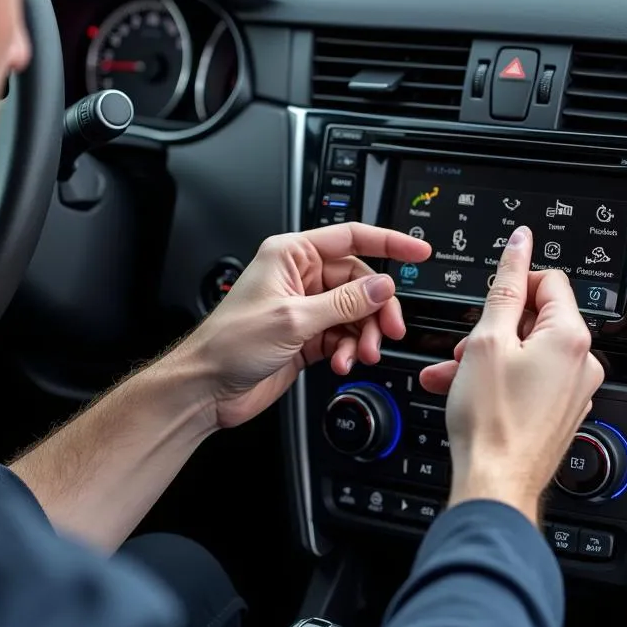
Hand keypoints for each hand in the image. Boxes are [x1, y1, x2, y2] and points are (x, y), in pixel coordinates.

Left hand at [184, 224, 430, 429]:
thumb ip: (344, 302)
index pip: (351, 238)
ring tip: (362, 354)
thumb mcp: (293, 318)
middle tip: (390, 330)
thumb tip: (383, 287)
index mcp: (291, 255)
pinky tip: (343, 362)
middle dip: (378, 308)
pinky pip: (346, 336)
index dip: (389, 243)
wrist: (207, 388)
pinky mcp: (308, 336)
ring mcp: (306, 308)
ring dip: (365, 335)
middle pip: (361, 282)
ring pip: (357, 313)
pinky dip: (351, 350)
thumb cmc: (229, 343)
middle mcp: (301, 277)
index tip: (419, 253)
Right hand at [419, 225, 603, 523]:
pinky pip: (528, 381)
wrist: (495, 484)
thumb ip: (505, 286)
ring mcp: (573, 392)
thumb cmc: (491, 421)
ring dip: (486, 356)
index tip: (487, 296)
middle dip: (493, 326)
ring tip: (453, 373)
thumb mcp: (487, 340)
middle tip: (463, 345)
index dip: (512, 283)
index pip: (549, 280)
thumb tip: (520, 245)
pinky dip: (498, 380)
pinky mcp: (559, 414)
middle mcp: (583, 364)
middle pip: (534, 319)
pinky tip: (465, 391)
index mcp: (571, 338)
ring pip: (526, 353)